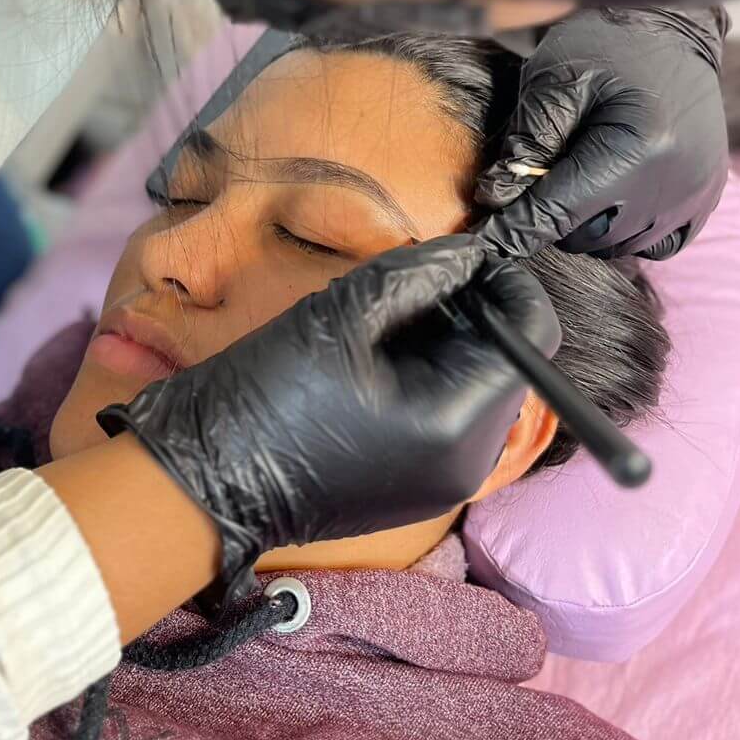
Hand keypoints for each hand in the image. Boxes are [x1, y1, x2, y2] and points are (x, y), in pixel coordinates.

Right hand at [98, 236, 559, 611]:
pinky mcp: (418, 488)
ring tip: (381, 321)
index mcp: (455, 422)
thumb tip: (468, 251)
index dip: (507, 283)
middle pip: (506, 362)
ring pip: (476, 387)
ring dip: (446, 343)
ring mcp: (444, 483)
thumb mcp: (340, 314)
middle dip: (472, 312)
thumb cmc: (266, 394)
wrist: (207, 478)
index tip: (466, 255)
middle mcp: (467, 463)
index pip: (531, 334)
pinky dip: (427, 378)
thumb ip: (416, 274)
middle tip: (411, 282)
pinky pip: (449, 418)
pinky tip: (372, 361)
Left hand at [477, 8, 728, 260]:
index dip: (515, 229)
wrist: (669, 29)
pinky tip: (609, 195)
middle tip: (535, 178)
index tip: (484, 242)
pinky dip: (623, 230)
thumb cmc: (605, 44)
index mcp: (639, 149)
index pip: (561, 211)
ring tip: (576, 175)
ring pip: (616, 245)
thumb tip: (496, 199)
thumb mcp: (553, 81)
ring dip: (586, 224)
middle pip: (587, 236)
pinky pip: (653, 244)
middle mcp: (674, 182)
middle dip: (551, 216)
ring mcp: (694, 195)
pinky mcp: (702, 199)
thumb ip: (527, 142)